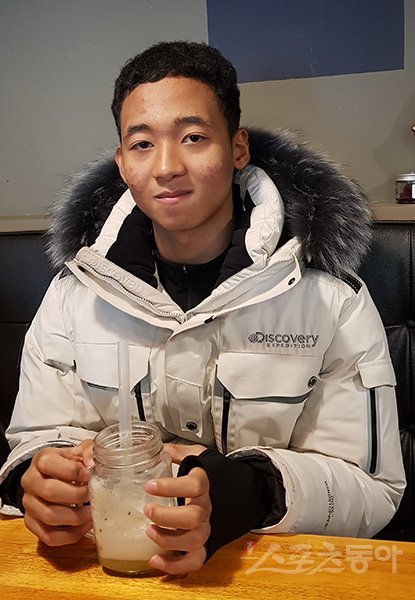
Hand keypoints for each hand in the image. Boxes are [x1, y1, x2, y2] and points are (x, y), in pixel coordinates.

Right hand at [21, 439, 93, 546]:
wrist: (57, 475)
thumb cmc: (71, 463)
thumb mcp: (80, 451)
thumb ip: (89, 452)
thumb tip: (92, 463)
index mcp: (41, 460)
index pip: (49, 464)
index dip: (72, 471)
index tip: (89, 475)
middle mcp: (30, 481)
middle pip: (49, 491)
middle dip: (77, 496)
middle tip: (93, 495)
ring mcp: (29, 504)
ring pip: (49, 516)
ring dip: (76, 517)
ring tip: (92, 512)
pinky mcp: (32, 523)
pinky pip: (49, 537)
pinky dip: (70, 535)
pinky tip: (85, 526)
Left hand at [143, 444, 210, 574]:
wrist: (238, 491)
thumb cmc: (210, 475)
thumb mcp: (197, 457)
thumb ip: (177, 452)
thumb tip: (156, 446)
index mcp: (205, 483)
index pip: (193, 485)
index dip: (170, 486)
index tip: (149, 485)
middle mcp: (208, 508)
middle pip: (193, 518)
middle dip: (167, 517)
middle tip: (147, 510)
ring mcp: (208, 528)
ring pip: (194, 541)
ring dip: (168, 540)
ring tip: (149, 531)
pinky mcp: (207, 545)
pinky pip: (195, 561)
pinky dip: (175, 566)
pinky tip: (155, 560)